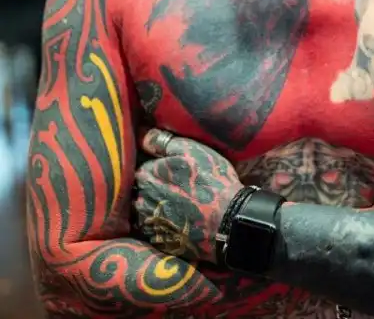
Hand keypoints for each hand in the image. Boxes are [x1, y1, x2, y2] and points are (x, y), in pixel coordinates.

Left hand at [133, 129, 242, 263]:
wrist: (227, 220)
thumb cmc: (211, 180)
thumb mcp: (191, 150)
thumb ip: (163, 142)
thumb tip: (142, 135)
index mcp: (147, 176)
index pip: (143, 167)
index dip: (157, 166)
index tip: (171, 169)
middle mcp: (141, 200)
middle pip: (142, 189)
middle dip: (154, 186)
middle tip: (176, 185)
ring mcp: (149, 223)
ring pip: (146, 209)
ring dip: (156, 205)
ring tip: (177, 203)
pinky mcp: (159, 241)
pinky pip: (154, 228)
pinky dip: (162, 223)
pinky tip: (178, 219)